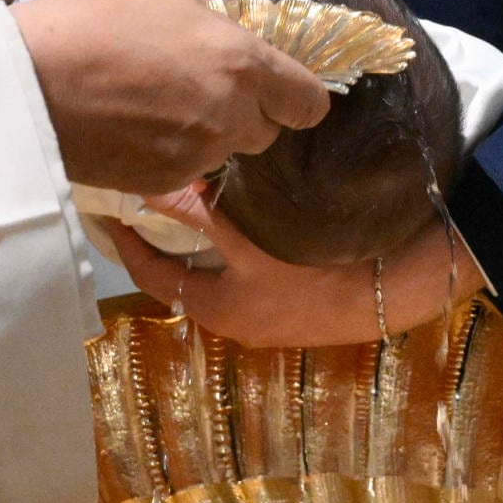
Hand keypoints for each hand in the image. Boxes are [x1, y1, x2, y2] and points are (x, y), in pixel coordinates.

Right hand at [12, 0, 329, 194]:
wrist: (32, 81)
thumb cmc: (98, 25)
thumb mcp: (170, 4)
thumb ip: (216, 34)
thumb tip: (229, 49)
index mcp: (243, 64)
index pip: (309, 103)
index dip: (296, 97)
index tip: (279, 92)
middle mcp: (232, 116)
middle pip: (266, 132)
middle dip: (245, 115)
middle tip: (201, 93)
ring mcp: (199, 156)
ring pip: (225, 152)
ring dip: (207, 136)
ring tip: (158, 109)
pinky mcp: (164, 184)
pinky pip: (187, 171)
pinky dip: (172, 155)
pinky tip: (135, 131)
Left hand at [107, 194, 485, 347]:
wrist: (394, 290)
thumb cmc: (316, 268)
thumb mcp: (252, 237)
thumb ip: (200, 211)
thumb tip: (151, 184)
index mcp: (214, 310)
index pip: (152, 272)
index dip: (127, 239)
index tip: (109, 205)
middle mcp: (233, 318)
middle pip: (183, 271)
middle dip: (165, 234)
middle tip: (144, 188)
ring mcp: (266, 313)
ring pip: (217, 268)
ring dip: (201, 234)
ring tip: (186, 188)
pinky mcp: (295, 300)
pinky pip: (247, 267)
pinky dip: (233, 240)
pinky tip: (240, 206)